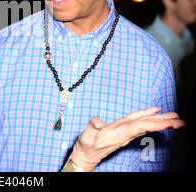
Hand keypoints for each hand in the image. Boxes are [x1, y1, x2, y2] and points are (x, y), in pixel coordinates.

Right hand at [69, 107, 185, 171]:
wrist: (85, 156)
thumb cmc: (86, 147)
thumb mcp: (86, 137)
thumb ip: (92, 128)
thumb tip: (97, 122)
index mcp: (119, 133)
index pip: (140, 126)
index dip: (154, 124)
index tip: (169, 123)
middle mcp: (125, 133)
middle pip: (148, 126)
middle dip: (165, 123)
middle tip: (183, 122)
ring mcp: (125, 132)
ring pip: (146, 124)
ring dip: (161, 120)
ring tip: (176, 117)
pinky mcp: (122, 130)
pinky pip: (138, 122)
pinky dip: (147, 116)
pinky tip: (155, 112)